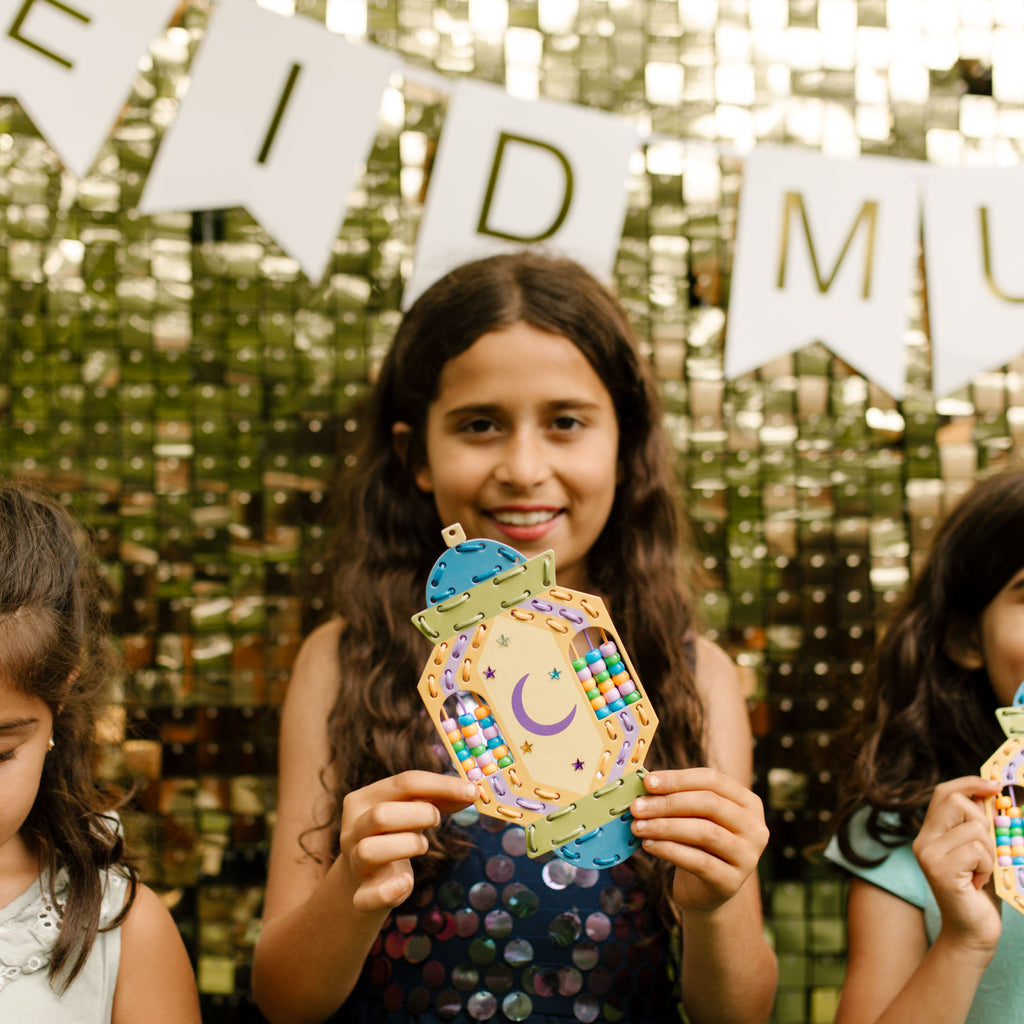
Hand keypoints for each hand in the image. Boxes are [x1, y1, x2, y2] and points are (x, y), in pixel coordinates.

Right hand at [338, 770, 476, 913]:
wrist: (365, 878)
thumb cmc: (394, 834)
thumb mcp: (411, 810)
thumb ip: (437, 799)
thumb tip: (471, 791)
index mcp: (364, 799)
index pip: (403, 783)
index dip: (441, 785)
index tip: (472, 791)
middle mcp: (352, 828)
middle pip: (381, 815)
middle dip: (420, 814)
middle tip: (437, 820)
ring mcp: (353, 862)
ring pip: (369, 850)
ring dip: (407, 845)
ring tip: (422, 845)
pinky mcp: (360, 895)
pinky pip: (367, 896)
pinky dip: (389, 890)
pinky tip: (407, 882)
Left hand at [630, 767, 768, 913]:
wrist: (705, 890)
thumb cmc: (697, 844)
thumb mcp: (693, 817)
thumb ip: (678, 798)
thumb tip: (645, 783)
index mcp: (747, 802)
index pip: (713, 780)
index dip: (678, 779)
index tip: (647, 782)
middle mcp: (754, 827)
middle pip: (709, 804)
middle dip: (668, 803)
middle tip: (637, 806)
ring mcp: (747, 856)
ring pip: (704, 832)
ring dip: (665, 826)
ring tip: (638, 826)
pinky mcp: (732, 882)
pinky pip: (698, 861)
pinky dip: (669, 850)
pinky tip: (648, 845)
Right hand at [912, 776, 1002, 957]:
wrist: (974, 933)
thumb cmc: (980, 892)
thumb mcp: (978, 852)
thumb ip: (976, 826)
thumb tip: (990, 795)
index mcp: (930, 832)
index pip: (944, 793)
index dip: (970, 783)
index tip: (994, 786)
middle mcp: (923, 840)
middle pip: (957, 803)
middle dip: (984, 823)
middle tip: (986, 851)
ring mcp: (928, 855)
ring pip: (974, 828)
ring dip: (990, 851)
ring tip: (982, 872)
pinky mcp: (940, 871)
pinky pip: (976, 850)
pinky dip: (987, 866)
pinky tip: (979, 882)